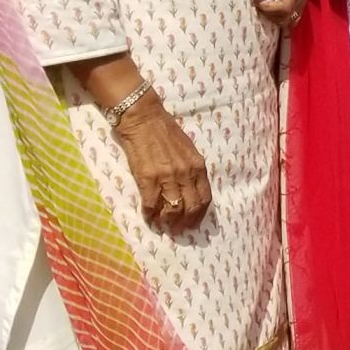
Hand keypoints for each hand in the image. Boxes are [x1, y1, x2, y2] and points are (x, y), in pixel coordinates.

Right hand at [113, 93, 210, 233]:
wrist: (144, 118)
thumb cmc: (166, 131)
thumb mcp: (188, 150)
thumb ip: (191, 169)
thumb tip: (191, 188)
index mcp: (198, 166)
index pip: (205, 198)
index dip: (200, 214)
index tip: (194, 223)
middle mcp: (185, 174)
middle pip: (191, 207)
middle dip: (185, 223)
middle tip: (178, 230)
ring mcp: (166, 177)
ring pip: (172, 209)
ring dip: (168, 222)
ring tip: (163, 226)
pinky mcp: (147, 178)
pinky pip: (151, 204)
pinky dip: (150, 214)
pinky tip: (148, 217)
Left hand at [252, 0, 305, 23]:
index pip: (284, 8)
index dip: (269, 9)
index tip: (257, 0)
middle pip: (287, 18)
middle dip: (270, 14)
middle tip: (258, 2)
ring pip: (290, 20)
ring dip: (275, 17)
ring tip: (264, 5)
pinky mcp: (299, 0)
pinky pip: (292, 16)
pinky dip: (281, 17)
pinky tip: (271, 9)